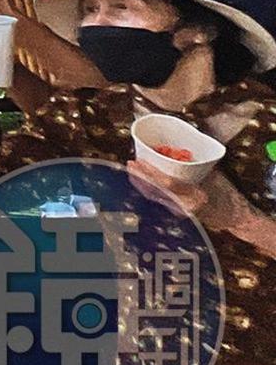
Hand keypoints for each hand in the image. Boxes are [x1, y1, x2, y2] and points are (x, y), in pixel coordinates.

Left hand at [127, 159, 250, 233]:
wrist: (232, 215)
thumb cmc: (225, 191)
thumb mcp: (213, 175)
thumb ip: (194, 166)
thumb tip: (172, 149)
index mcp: (197, 195)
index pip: (168, 184)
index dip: (151, 172)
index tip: (139, 160)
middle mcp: (186, 206)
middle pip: (155, 192)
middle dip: (139, 177)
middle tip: (130, 163)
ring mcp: (180, 212)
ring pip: (153, 197)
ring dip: (139, 183)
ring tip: (131, 170)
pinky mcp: (176, 215)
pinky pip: (157, 200)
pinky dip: (147, 189)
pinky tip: (139, 181)